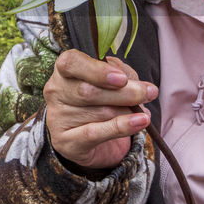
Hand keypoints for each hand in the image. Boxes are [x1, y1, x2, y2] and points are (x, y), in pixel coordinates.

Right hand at [44, 50, 155, 170]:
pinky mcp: (65, 141)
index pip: (71, 62)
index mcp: (64, 70)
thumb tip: (140, 86)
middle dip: (123, 93)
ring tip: (143, 112)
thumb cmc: (101, 101)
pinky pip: (95, 133)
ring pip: (97, 112)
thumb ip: (122, 76)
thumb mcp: (111, 81)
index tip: (122, 78)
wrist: (89, 137)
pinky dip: (121, 127)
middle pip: (88, 91)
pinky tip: (139, 122)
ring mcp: (58, 118)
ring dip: (126, 111)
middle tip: (148, 93)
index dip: (97, 70)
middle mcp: (55, 91)